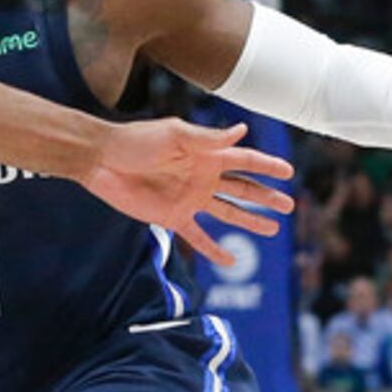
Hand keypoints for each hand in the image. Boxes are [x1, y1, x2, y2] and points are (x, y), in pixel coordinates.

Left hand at [79, 121, 293, 268]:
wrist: (102, 161)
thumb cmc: (136, 141)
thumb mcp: (174, 135)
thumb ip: (208, 139)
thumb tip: (242, 130)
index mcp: (206, 154)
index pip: (245, 160)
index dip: (267, 166)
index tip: (288, 172)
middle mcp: (203, 177)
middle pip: (243, 189)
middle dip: (266, 196)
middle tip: (289, 205)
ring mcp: (190, 199)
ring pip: (228, 213)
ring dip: (250, 221)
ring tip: (274, 230)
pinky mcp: (172, 218)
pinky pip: (198, 237)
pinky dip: (214, 250)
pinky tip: (230, 261)